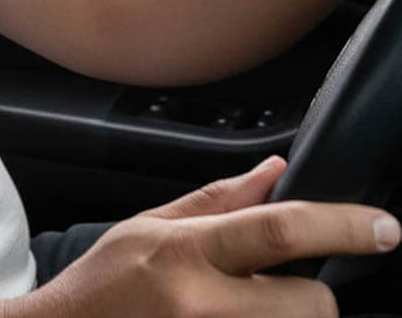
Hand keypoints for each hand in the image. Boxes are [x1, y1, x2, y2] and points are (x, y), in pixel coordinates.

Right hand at [37, 156, 400, 316]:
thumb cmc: (102, 289)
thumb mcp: (148, 229)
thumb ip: (217, 201)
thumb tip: (276, 171)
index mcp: (185, 253)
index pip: (279, 230)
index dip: (342, 226)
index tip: (384, 227)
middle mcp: (202, 307)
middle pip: (311, 305)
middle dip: (311, 298)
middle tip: (279, 295)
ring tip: (249, 311)